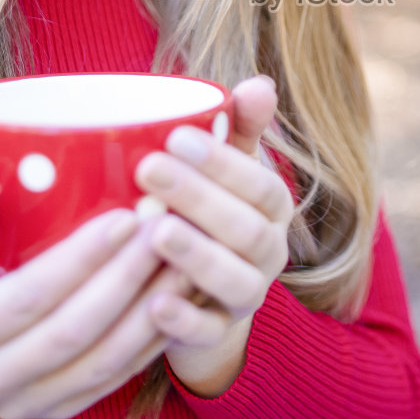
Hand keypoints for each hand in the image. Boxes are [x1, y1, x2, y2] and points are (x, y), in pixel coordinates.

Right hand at [0, 145, 189, 418]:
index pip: (25, 298)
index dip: (78, 260)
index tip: (124, 217)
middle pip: (74, 330)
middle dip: (127, 277)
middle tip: (166, 227)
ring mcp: (26, 402)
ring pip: (105, 361)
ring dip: (152, 308)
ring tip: (186, 256)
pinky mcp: (61, 410)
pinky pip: (118, 378)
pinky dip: (155, 337)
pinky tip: (181, 296)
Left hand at [134, 74, 295, 395]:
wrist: (201, 296)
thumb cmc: (205, 213)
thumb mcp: (222, 169)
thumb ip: (238, 127)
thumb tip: (259, 84)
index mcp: (269, 209)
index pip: (262, 185)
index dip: (224, 163)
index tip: (176, 137)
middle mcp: (267, 253)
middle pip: (248, 229)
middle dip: (200, 198)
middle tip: (149, 168)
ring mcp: (244, 296)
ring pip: (236, 280)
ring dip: (197, 256)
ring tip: (156, 232)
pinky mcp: (216, 333)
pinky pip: (208, 331)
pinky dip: (184, 320)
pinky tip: (154, 304)